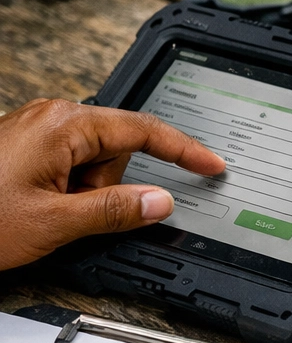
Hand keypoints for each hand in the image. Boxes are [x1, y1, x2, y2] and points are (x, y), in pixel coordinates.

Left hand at [0, 98, 224, 270]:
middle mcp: (53, 119)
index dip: (185, 150)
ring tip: (46, 215)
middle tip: (76, 215)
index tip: (212, 165)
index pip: (145, 130)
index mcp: (65, 125)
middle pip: (118, 150)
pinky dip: (70, 193)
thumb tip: (161, 201)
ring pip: (95, 164)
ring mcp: (38, 132)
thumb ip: (117, 210)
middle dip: (110, 188)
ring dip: (86, 195)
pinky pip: (71, 168)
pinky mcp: (28, 148)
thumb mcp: (56, 222)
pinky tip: (40, 211)